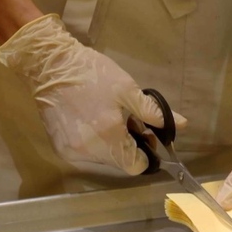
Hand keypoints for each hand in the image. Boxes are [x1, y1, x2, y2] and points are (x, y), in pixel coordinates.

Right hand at [0, 14, 185, 174]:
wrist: (50, 65)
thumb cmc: (92, 74)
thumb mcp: (127, 90)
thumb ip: (153, 112)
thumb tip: (182, 125)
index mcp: (108, 138)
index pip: (135, 166)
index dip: (146, 155)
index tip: (146, 136)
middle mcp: (89, 152)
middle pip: (119, 162)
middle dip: (129, 147)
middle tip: (129, 122)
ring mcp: (71, 152)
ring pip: (102, 159)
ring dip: (112, 145)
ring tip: (110, 119)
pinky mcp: (60, 148)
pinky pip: (86, 153)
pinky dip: (94, 142)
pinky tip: (92, 121)